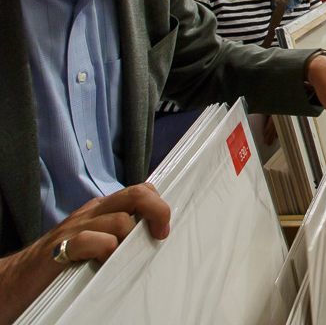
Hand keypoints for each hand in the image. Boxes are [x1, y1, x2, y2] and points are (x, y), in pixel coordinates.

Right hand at [0, 184, 169, 322]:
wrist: (17, 279)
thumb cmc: (63, 261)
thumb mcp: (97, 241)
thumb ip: (122, 234)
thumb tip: (155, 235)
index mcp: (101, 209)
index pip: (140, 191)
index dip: (158, 206)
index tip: (163, 230)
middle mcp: (91, 213)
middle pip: (136, 195)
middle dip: (157, 211)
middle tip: (159, 235)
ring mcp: (75, 229)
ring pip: (119, 220)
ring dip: (129, 239)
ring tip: (124, 256)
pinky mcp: (60, 249)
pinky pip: (89, 240)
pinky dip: (103, 250)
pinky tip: (103, 261)